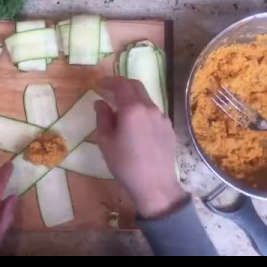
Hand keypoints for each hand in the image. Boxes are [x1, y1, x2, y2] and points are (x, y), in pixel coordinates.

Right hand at [95, 76, 186, 218]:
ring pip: (145, 99)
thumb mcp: (106, 141)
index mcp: (132, 109)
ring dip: (132, 99)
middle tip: (108, 91)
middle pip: (136, 86)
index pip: (121, 84)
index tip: (98, 84)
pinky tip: (135, 125)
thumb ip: (103, 118)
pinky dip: (141, 111)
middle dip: (121, 85)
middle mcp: (150, 108)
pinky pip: (152, 112)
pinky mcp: (168, 128)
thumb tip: (100, 103)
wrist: (155, 185)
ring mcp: (162, 117)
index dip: (108, 81)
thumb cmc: (125, 164)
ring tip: (120, 111)